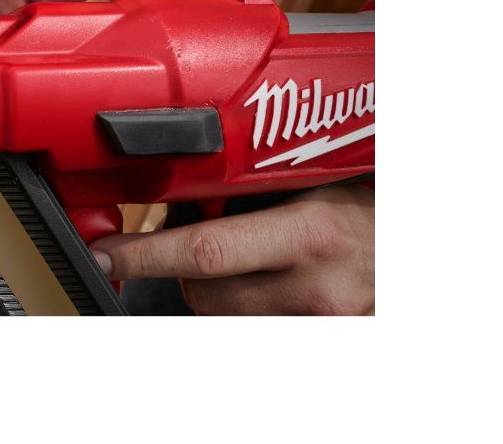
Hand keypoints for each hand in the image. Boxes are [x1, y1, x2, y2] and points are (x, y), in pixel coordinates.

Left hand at [89, 185, 374, 314]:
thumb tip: (187, 193)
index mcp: (311, 235)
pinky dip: (247, 305)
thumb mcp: (317, 181)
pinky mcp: (324, 342)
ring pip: (223, 316)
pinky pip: (256, 328)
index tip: (107, 252)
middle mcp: (315, 290)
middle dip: (180, 267)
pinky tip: (270, 279)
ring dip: (214, 288)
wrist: (418, 245)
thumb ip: (254, 189)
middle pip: (201, 294)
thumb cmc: (372, 203)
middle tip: (199, 231)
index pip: (205, 251)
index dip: (145, 254)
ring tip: (249, 253)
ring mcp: (320, 325)